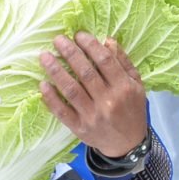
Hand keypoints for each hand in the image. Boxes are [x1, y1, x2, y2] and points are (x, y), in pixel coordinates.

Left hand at [37, 32, 150, 158]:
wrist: (128, 145)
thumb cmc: (132, 110)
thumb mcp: (136, 84)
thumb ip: (123, 62)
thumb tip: (108, 40)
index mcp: (124, 88)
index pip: (105, 61)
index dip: (90, 46)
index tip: (78, 35)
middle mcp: (108, 101)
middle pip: (86, 73)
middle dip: (70, 53)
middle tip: (58, 40)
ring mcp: (93, 116)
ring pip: (71, 90)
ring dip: (56, 71)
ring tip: (45, 57)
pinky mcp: (80, 128)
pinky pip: (62, 111)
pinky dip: (51, 98)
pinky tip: (42, 84)